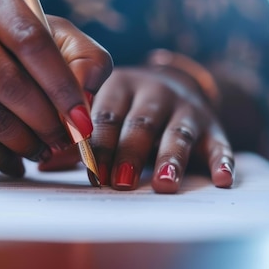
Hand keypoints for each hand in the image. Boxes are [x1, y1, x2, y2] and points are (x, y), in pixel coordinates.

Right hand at [0, 0, 112, 176]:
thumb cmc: (0, 40)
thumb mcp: (46, 32)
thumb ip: (81, 56)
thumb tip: (84, 100)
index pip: (29, 39)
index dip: (61, 84)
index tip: (81, 118)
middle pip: (4, 78)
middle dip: (44, 118)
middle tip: (65, 140)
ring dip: (23, 141)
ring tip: (44, 150)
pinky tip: (16, 161)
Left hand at [90, 66, 233, 192]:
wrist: (175, 84)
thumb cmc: (125, 108)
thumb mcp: (103, 108)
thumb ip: (79, 135)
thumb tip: (45, 162)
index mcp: (121, 85)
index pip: (108, 115)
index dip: (100, 145)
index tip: (92, 174)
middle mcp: (156, 92)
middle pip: (141, 124)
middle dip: (130, 154)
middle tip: (119, 182)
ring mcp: (186, 108)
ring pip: (178, 133)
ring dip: (170, 159)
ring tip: (164, 185)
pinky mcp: (213, 126)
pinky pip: (219, 143)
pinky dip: (223, 161)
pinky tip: (221, 180)